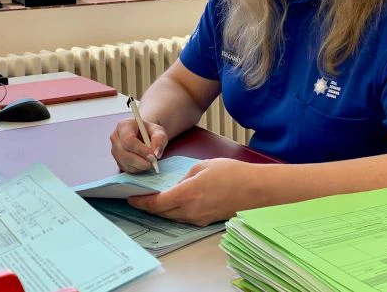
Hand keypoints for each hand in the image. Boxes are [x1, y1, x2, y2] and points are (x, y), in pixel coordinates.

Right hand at [110, 117, 167, 172]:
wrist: (143, 134)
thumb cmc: (150, 131)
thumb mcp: (158, 131)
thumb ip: (159, 139)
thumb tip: (156, 154)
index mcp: (124, 126)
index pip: (128, 141)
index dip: (141, 150)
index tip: (153, 155)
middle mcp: (116, 138)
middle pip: (125, 154)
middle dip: (141, 161)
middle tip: (154, 162)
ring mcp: (114, 150)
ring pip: (126, 163)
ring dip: (141, 166)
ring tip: (151, 161)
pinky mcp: (118, 160)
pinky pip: (127, 168)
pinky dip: (138, 169)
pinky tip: (144, 162)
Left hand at [128, 158, 257, 226]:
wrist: (256, 191)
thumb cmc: (232, 174)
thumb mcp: (203, 166)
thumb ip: (185, 177)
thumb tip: (177, 185)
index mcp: (187, 194)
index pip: (157, 203)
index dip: (141, 202)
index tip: (130, 197)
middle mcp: (190, 211)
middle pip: (161, 212)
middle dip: (147, 206)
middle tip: (137, 198)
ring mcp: (198, 218)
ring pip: (172, 216)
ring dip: (160, 210)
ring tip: (152, 200)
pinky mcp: (206, 221)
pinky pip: (184, 218)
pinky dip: (174, 211)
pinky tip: (173, 203)